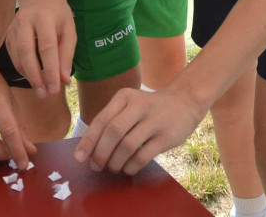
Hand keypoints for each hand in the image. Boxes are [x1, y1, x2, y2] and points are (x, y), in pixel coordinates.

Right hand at [6, 0, 74, 98]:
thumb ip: (67, 55)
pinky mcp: (7, 34)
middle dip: (36, 76)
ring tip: (41, 90)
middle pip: (27, 52)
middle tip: (44, 95)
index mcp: (44, 17)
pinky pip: (13, 56)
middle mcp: (25, 20)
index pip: (47, 47)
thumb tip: (64, 81)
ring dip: (29, 76)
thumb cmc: (58, 15)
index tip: (55, 90)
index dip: (51, 70)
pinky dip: (23, 70)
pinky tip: (33, 78)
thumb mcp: (69, 30)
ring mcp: (13, 27)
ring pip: (18, 56)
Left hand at [74, 84, 203, 174]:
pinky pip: (143, 156)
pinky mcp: (166, 136)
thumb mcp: (130, 105)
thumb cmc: (149, 109)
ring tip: (113, 168)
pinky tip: (128, 168)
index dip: (88, 141)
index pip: (101, 120)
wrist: (185, 102)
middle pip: (113, 132)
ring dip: (115, 162)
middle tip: (96, 166)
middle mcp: (139, 105)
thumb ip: (112, 121)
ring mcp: (154, 120)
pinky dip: (131, 166)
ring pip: (127, 146)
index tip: (79, 158)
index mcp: (125, 97)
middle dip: (100, 153)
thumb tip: (89, 149)